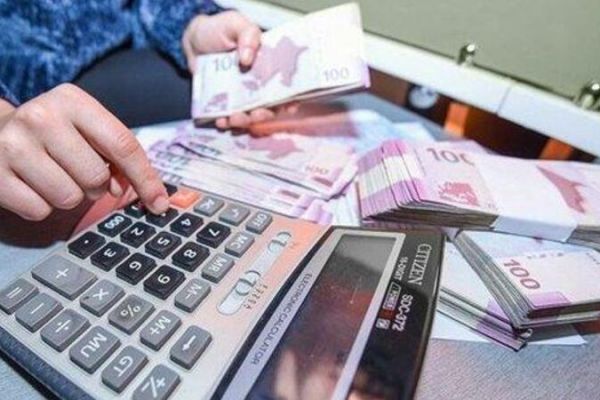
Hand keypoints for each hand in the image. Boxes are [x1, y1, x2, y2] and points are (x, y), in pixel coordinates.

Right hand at [0, 84, 168, 220]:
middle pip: (96, 177)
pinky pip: (40, 211)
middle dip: (96, 186)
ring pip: (70, 198)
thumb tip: (143, 193)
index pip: (123, 145)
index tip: (159, 203)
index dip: (146, 178)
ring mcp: (14, 146)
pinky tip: (32, 185)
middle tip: (77, 171)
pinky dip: (42, 206)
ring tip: (53, 176)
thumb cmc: (52, 134)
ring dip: (69, 196)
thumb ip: (117, 154)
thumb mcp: (85, 129)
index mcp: (72, 101)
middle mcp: (41, 117)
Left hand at [182, 10, 278, 129]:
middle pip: (269, 106)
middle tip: (256, 113)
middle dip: (265, 114)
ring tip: (235, 118)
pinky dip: (226, 122)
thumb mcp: (236, 24)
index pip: (284, 85)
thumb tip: (248, 58)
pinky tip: (221, 120)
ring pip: (249, 115)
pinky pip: (228, 117)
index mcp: (268, 66)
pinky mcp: (225, 102)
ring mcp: (241, 95)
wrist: (194, 40)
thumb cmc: (218, 30)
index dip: (290, 97)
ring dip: (245, 121)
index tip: (288, 106)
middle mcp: (258, 84)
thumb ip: (248, 35)